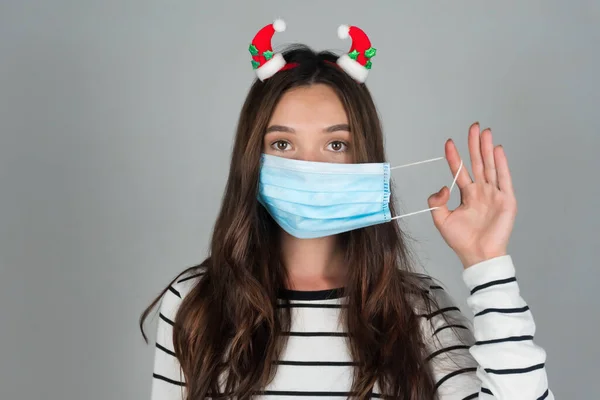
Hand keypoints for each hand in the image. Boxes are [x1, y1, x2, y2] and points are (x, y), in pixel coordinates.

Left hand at [428, 122, 516, 268]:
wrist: (478, 255)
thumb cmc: (461, 241)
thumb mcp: (441, 220)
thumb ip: (436, 202)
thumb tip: (443, 187)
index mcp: (467, 195)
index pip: (460, 171)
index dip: (455, 157)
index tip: (449, 142)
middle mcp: (481, 192)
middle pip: (477, 163)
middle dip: (474, 145)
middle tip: (473, 127)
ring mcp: (494, 194)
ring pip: (490, 166)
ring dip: (487, 149)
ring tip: (484, 132)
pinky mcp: (506, 200)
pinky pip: (504, 178)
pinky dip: (501, 163)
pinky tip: (497, 150)